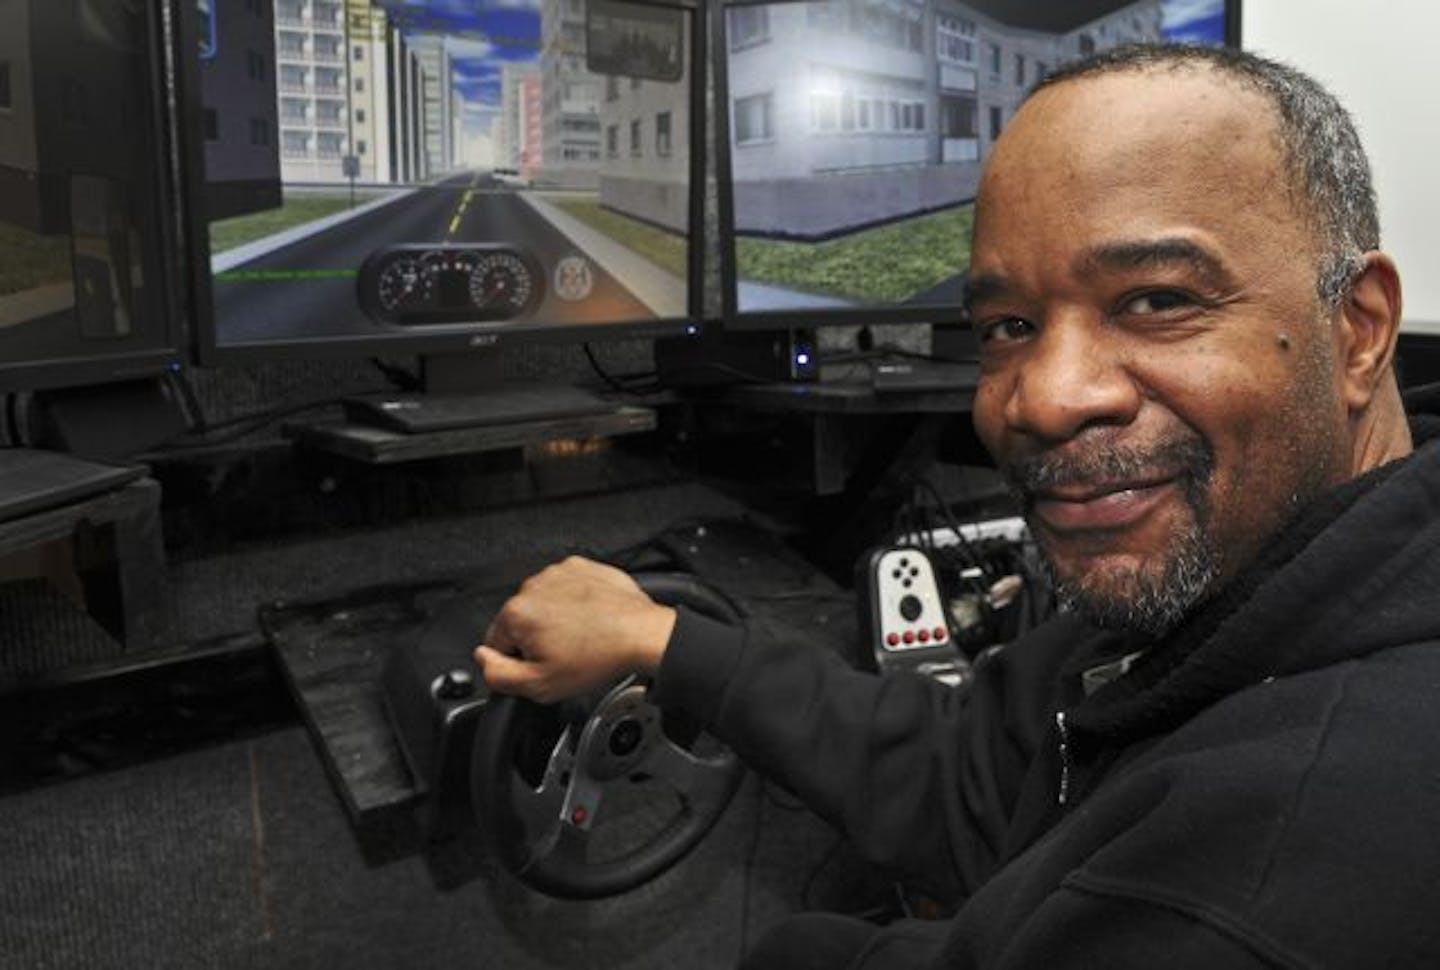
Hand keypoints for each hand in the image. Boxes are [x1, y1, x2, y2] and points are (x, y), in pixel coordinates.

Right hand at [474, 556, 676, 703]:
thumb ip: (498, 675)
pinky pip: (568, 588)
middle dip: (537, 638)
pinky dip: (575, 602)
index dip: (518, 660)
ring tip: (582, 638)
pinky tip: (591, 621)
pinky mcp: (582, 568)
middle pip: (522, 620)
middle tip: (564, 655)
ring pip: (545, 603)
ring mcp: (559, 573)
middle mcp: (534, 586)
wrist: (642, 634)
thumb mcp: (539, 685)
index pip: (497, 642)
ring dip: (556, 619)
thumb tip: (483, 659)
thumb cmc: (598, 657)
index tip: (540, 665)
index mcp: (517, 613)